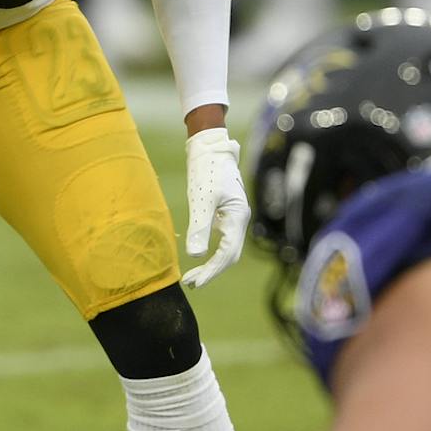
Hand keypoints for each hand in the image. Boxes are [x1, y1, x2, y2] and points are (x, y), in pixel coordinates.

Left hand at [182, 128, 248, 287]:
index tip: (195, 282)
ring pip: (227, 249)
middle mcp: (239, 220)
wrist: (210, 147)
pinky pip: (223, 240)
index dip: (212, 271)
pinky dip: (211, 252)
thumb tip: (195, 256)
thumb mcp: (201, 198)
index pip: (228, 254)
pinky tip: (198, 256)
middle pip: (230, 256)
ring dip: (211, 265)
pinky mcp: (226, 213)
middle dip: (211, 272)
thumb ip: (199, 226)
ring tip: (192, 276)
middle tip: (190, 284)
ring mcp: (234, 217)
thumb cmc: (207, 169)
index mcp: (238, 217)